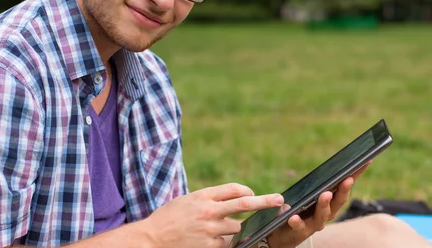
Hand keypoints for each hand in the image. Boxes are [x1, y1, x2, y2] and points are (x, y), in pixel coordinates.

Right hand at [136, 183, 283, 247]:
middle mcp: (209, 211)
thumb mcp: (188, 200)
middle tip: (279, 200)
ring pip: (236, 227)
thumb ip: (210, 199)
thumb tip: (235, 199)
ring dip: (233, 228)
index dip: (247, 190)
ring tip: (212, 229)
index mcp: (203, 196)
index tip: (253, 193)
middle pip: (244, 203)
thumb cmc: (169, 217)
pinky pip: (226, 243)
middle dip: (264, 201)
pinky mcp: (210, 246)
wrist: (151, 239)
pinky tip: (208, 240)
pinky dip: (223, 241)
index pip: (234, 189)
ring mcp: (210, 230)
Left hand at [266, 162, 370, 247]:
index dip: (356, 174)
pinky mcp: (299, 231)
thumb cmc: (299, 209)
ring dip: (324, 204)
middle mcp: (327, 213)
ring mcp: (314, 223)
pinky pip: (299, 226)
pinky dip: (297, 221)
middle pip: (338, 202)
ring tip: (325, 194)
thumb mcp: (307, 194)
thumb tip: (324, 166)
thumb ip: (314, 184)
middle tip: (347, 179)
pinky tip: (293, 216)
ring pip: (322, 215)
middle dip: (344, 190)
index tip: (365, 161)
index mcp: (331, 201)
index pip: (345, 186)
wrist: (285, 234)